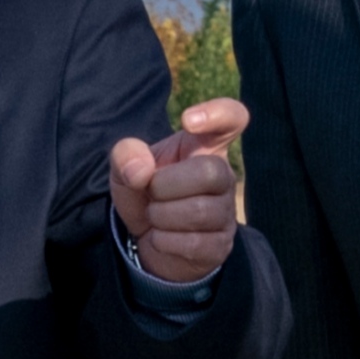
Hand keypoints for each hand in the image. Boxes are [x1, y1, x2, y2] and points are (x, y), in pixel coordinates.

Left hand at [111, 96, 246, 284]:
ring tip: (155, 215)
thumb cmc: (145, 193)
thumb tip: (141, 171)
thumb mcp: (126, 168)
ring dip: (161, 216)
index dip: (219, 113)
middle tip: (151, 193)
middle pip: (210, 172)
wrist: (147, 241)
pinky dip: (165, 241)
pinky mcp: (220, 245)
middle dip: (166, 185)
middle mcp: (223, 176)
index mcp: (204, 147)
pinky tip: (161, 237)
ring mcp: (226, 212)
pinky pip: (195, 243)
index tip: (188, 121)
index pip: (232, 117)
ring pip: (200, 211)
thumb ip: (126, 155)